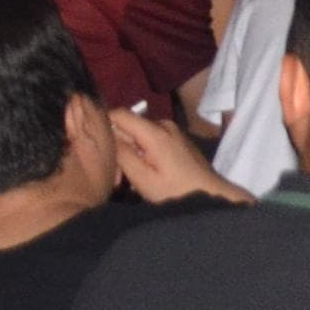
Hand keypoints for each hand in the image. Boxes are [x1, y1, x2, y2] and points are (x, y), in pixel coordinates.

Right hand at [108, 106, 243, 205]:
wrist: (211, 195)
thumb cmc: (176, 191)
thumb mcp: (143, 178)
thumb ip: (122, 154)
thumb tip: (105, 132)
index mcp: (155, 131)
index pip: (118, 114)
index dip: (103, 127)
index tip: (97, 150)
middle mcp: (163, 125)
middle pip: (127, 127)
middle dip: (117, 149)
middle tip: (116, 179)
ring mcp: (171, 131)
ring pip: (137, 136)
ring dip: (129, 156)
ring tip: (128, 182)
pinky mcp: (175, 140)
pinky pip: (150, 141)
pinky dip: (142, 156)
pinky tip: (143, 177)